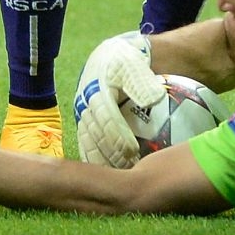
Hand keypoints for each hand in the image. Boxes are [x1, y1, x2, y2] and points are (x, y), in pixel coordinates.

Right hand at [71, 32, 161, 168]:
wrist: (108, 59)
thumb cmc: (126, 63)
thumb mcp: (134, 66)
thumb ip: (141, 83)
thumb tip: (153, 100)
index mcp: (97, 88)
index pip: (106, 115)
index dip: (117, 134)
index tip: (131, 150)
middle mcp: (85, 103)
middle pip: (95, 132)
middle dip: (110, 152)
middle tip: (128, 167)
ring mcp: (81, 115)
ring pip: (87, 142)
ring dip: (101, 159)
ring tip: (119, 175)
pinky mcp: (81, 124)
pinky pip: (85, 145)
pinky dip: (94, 160)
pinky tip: (107, 175)